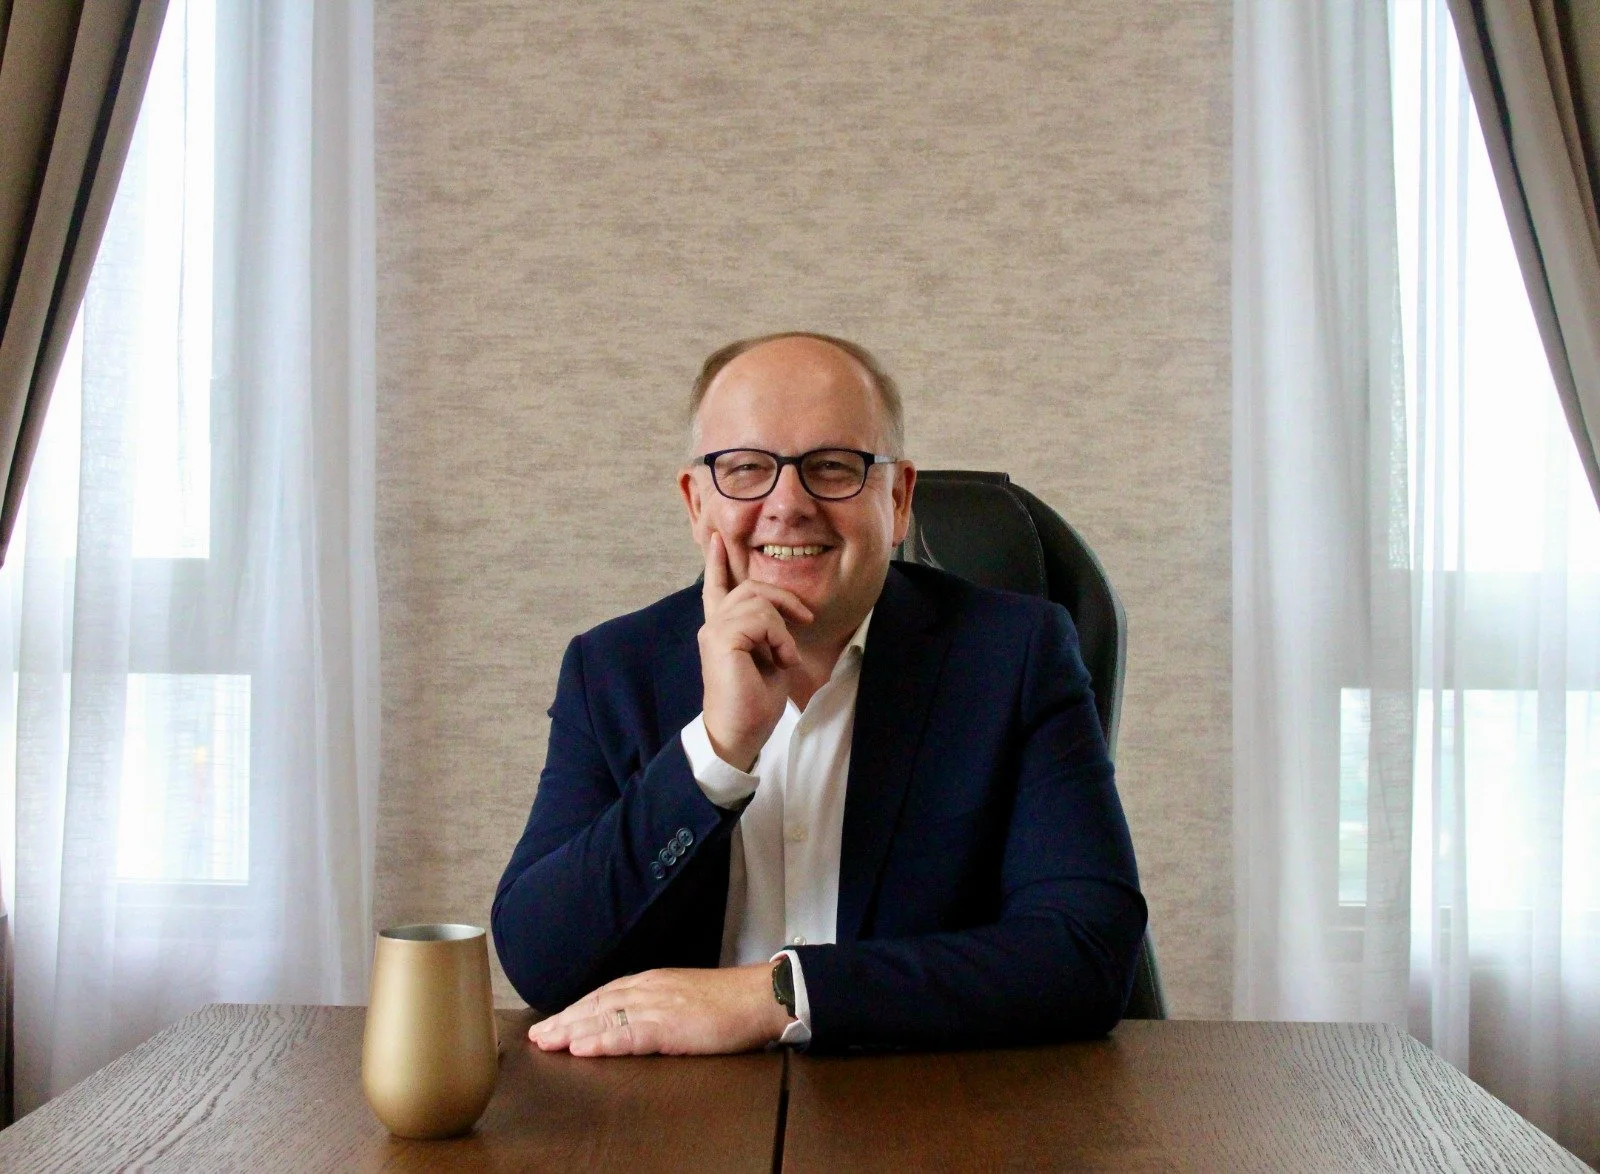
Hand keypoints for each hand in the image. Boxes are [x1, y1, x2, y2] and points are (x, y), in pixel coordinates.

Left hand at [528, 964, 790, 1055]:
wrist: (761, 996)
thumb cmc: (730, 1001)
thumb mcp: (685, 997)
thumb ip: (659, 1005)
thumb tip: (635, 1020)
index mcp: (653, 982)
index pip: (604, 996)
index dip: (575, 1010)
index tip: (552, 1023)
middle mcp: (649, 989)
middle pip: (596, 1005)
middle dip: (564, 1021)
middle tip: (536, 1037)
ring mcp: (659, 1005)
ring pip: (605, 1018)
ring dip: (572, 1031)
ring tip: (546, 1043)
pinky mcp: (671, 1025)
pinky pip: (629, 1034)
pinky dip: (602, 1042)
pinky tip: (582, 1049)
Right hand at [698, 533, 812, 770]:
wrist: (739, 734)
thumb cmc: (754, 704)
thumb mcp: (769, 658)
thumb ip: (769, 631)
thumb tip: (786, 615)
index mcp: (722, 630)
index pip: (716, 588)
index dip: (717, 563)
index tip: (717, 538)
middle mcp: (713, 625)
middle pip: (750, 587)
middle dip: (783, 597)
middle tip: (806, 617)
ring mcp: (714, 630)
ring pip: (758, 600)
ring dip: (782, 628)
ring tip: (786, 657)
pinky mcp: (721, 638)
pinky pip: (760, 618)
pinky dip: (779, 638)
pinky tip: (781, 660)